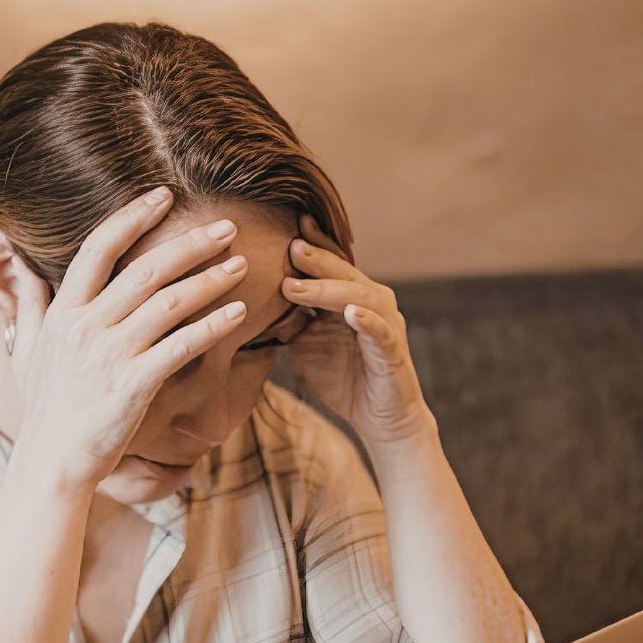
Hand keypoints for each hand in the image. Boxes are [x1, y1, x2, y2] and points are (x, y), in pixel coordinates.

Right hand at [5, 187, 250, 490]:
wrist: (51, 462)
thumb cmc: (44, 409)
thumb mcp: (25, 351)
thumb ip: (28, 305)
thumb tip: (19, 267)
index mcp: (63, 312)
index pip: (98, 248)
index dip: (132, 216)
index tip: (163, 196)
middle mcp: (85, 327)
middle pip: (145, 269)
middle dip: (190, 243)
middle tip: (226, 226)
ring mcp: (109, 356)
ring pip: (169, 303)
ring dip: (210, 279)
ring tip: (240, 264)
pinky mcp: (133, 386)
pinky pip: (182, 346)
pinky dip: (213, 326)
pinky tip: (238, 313)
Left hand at [280, 214, 435, 445]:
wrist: (379, 419)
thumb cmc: (344, 377)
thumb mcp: (307, 344)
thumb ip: (289, 319)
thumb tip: (250, 298)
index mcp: (351, 298)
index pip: (332, 264)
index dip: (315, 243)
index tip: (289, 222)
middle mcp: (372, 304)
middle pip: (344, 274)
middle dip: (317, 260)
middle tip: (289, 247)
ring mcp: (385, 326)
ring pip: (360, 297)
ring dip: (329, 290)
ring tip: (296, 286)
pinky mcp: (393, 353)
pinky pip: (381, 333)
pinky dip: (367, 321)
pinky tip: (350, 313)